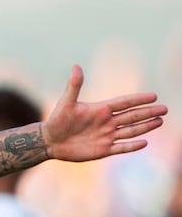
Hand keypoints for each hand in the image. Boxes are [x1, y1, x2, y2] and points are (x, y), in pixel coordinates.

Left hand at [44, 65, 167, 161]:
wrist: (50, 141)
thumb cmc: (57, 120)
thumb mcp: (66, 103)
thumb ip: (74, 86)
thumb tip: (76, 66)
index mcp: (101, 109)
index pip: (124, 103)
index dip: (138, 99)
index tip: (154, 96)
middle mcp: (107, 122)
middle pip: (132, 116)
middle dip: (148, 112)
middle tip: (165, 109)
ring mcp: (106, 136)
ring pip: (130, 131)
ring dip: (145, 126)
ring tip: (159, 121)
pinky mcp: (103, 149)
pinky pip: (120, 147)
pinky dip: (132, 146)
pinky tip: (144, 142)